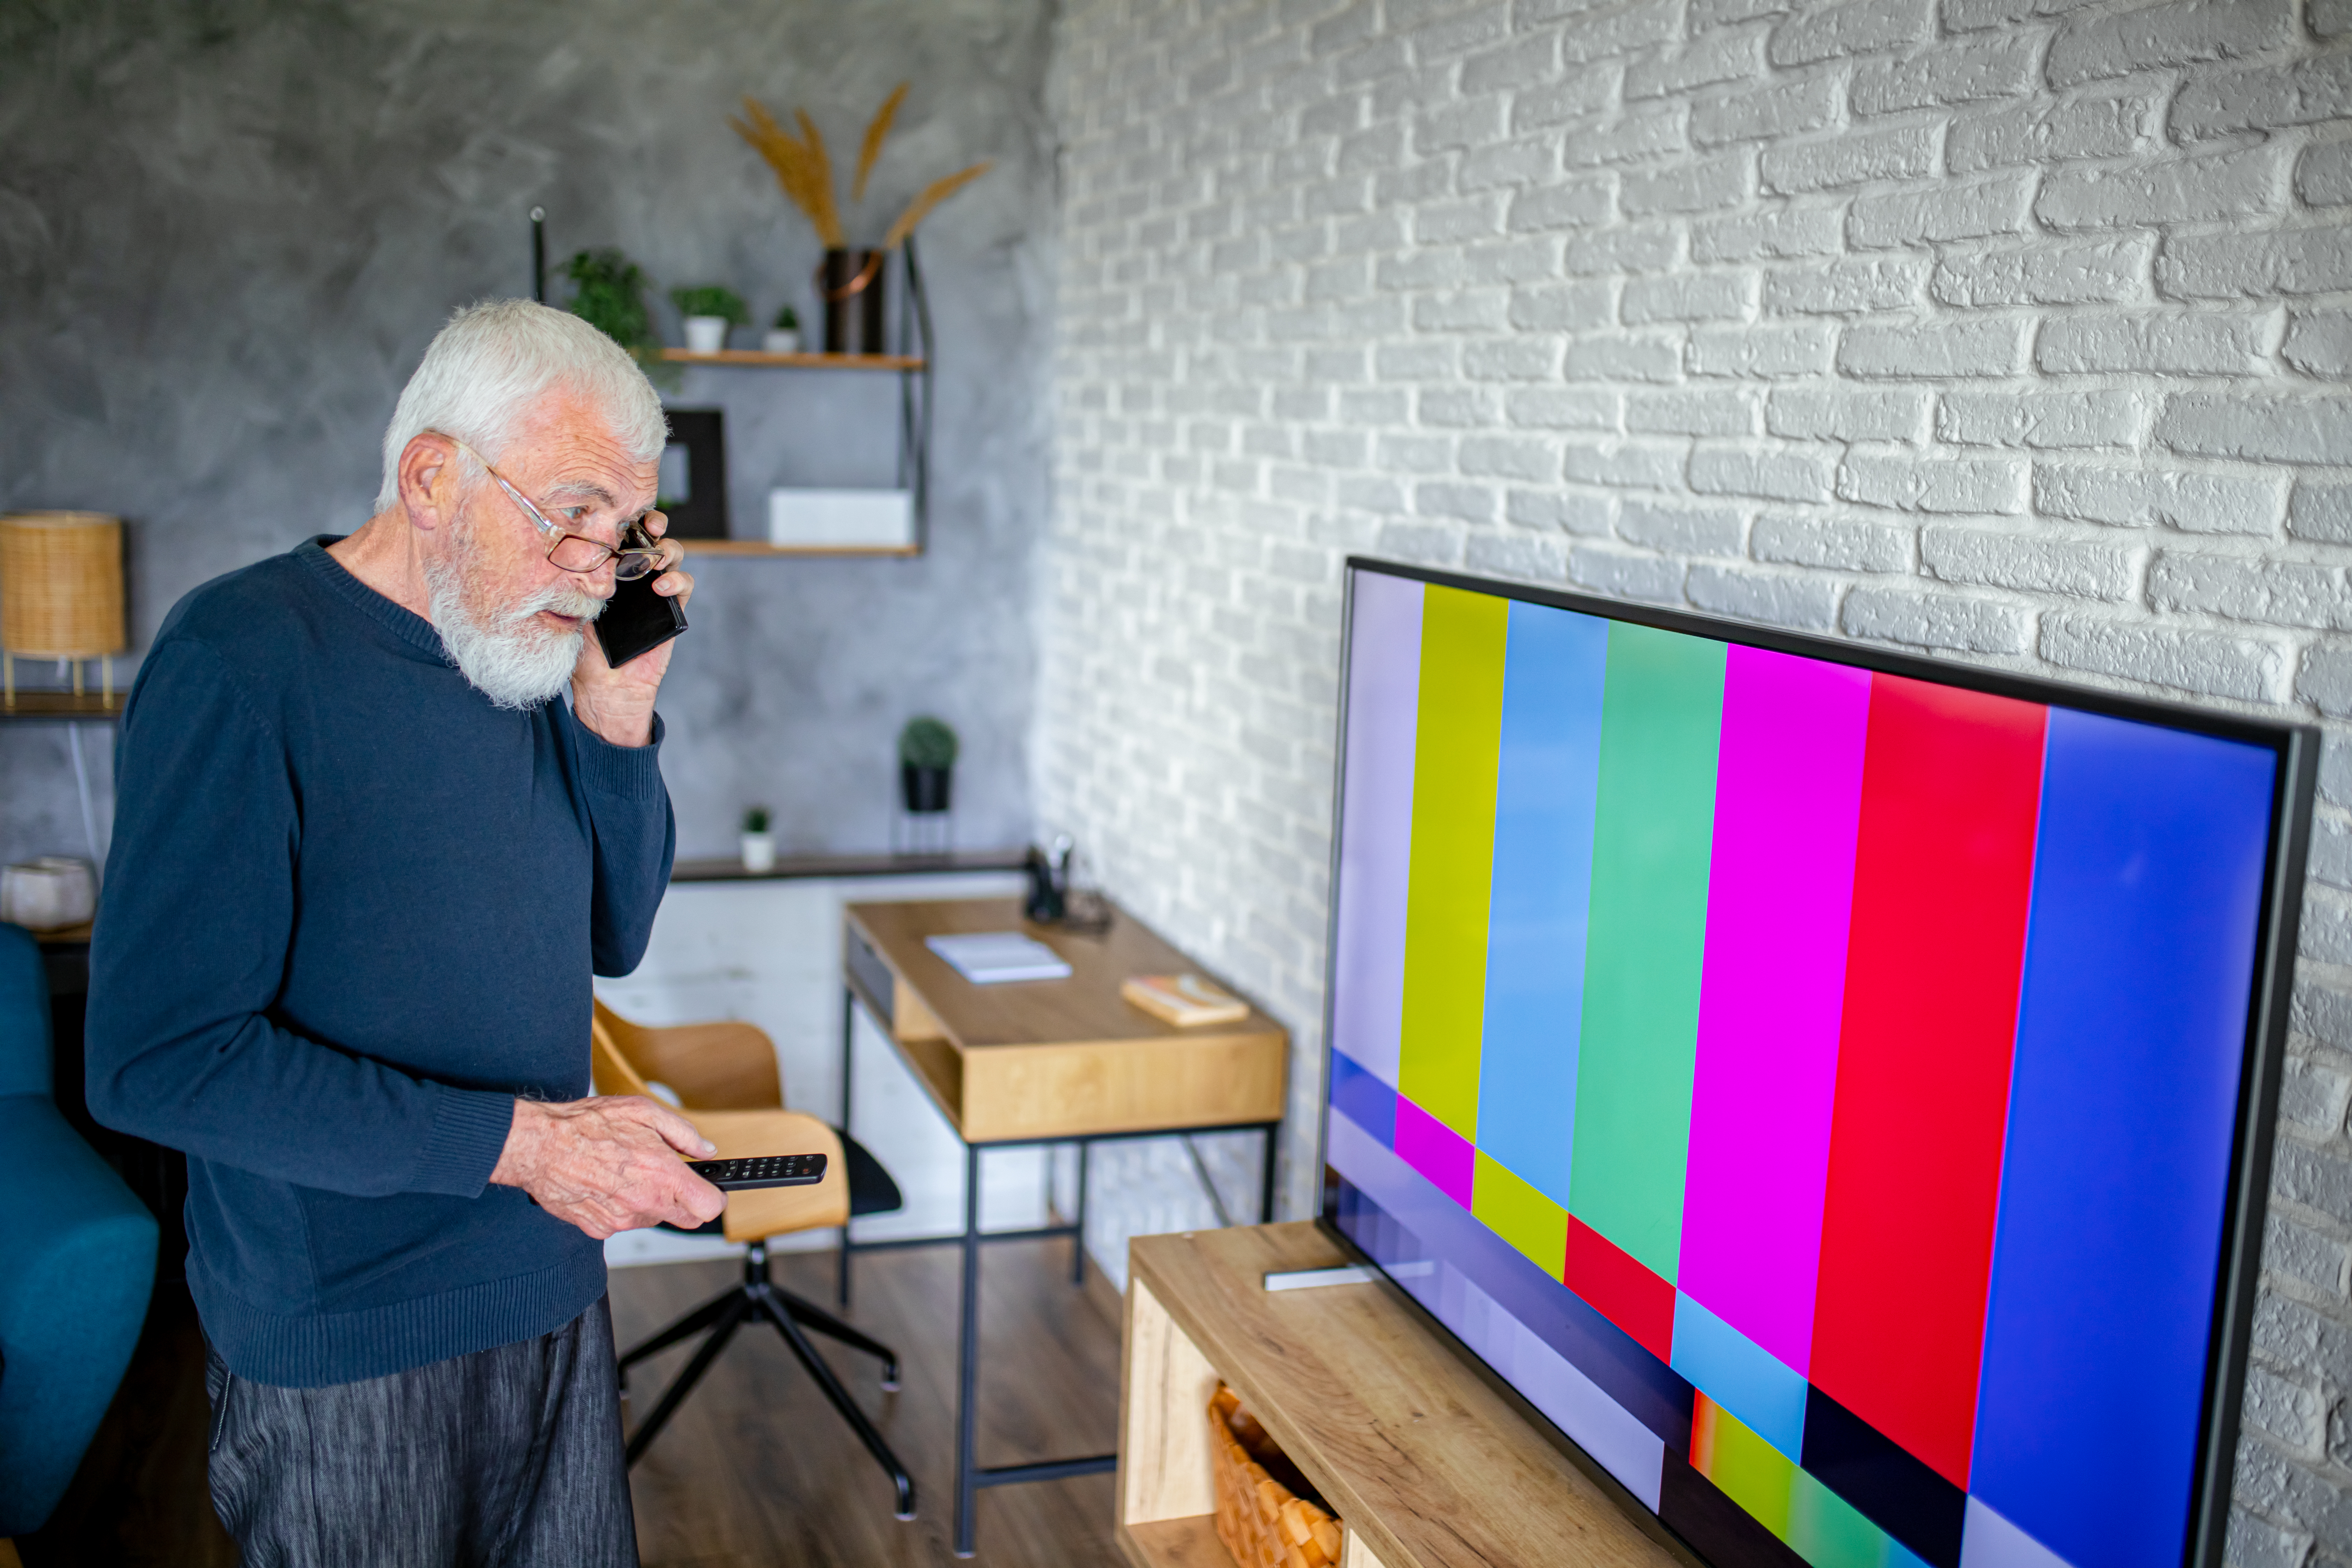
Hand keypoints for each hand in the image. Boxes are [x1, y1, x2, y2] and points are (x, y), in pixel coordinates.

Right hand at [488, 1094, 724, 1240]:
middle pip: (687, 1218)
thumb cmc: (587, 1126)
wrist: (540, 1147)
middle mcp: (645, 1202)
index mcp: (662, 1175)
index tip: (708, 1187)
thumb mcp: (644, 1111)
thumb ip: (683, 1134)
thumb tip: (705, 1150)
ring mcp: (621, 1219)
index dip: (713, 1196)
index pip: (709, 1207)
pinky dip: (622, 1207)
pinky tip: (608, 1184)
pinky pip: (624, 1222)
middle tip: (668, 1176)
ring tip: (627, 1172)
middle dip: (685, 1200)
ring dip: (650, 1200)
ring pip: (653, 1219)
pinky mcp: (600, 1228)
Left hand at [570, 510, 692, 747]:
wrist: (606, 689)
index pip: (620, 536)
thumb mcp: (574, 612)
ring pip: (672, 556)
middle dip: (654, 524)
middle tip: (650, 526)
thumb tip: (577, 552)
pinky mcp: (672, 610)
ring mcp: (655, 592)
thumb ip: (579, 584)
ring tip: (656, 560)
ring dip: (667, 551)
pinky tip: (662, 587)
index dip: (624, 520)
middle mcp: (634, 577)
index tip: (618, 514)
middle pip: (650, 538)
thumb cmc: (585, 653)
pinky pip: (684, 585)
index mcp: (609, 572)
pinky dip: (678, 580)